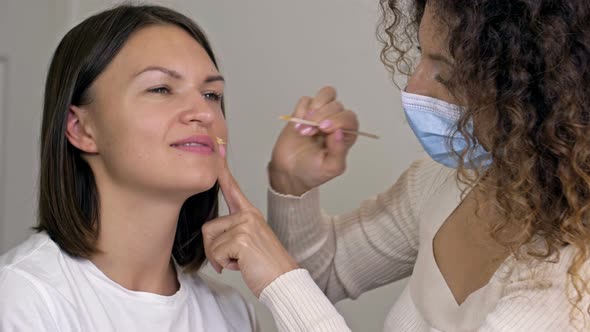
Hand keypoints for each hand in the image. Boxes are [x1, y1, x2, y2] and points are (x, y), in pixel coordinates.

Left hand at [203, 154, 297, 296]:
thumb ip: (235, 232)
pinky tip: (242, 265)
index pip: (233, 190)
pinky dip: (224, 265)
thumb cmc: (267, 267)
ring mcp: (245, 225)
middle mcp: (248, 215)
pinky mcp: (241, 238)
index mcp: (251, 214)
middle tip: (234, 259)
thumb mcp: (251, 243)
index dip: (222, 173)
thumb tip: (211, 237)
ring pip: (210, 242)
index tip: (217, 153)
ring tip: (242, 262)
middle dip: (214, 249)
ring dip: (220, 259)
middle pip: (209, 228)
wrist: (284, 282)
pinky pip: (215, 253)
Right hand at [269, 86, 358, 195]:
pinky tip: (297, 124)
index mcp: (346, 135)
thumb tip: (340, 133)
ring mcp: (320, 115)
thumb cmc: (312, 172)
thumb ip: (339, 152)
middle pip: (336, 105)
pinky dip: (301, 109)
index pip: (349, 118)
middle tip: (308, 133)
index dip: (337, 120)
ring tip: (304, 124)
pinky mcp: (304, 112)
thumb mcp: (330, 168)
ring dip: (314, 107)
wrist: (289, 172)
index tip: (323, 129)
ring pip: (326, 95)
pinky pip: (306, 100)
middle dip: (320, 117)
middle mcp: (336, 122)